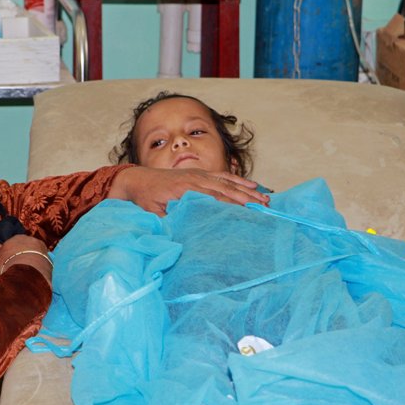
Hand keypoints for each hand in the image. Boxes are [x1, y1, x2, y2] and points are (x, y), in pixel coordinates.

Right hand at [0, 234, 52, 285]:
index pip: (15, 242)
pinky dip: (39, 271)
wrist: (27, 276)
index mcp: (19, 237)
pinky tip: (34, 278)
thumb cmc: (8, 264)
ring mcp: (44, 252)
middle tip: (17, 268)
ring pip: (37, 256)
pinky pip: (43, 266)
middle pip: (28, 248)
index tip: (9, 261)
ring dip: (33, 263)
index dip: (12, 252)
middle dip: (24, 256)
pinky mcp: (51, 264)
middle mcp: (33, 241)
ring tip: (26, 275)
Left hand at [108, 166, 267, 215]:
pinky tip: (253, 185)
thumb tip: (184, 230)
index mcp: (186, 189)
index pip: (215, 199)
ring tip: (266, 199)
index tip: (249, 214)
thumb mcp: (153, 212)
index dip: (233, 206)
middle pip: (227, 189)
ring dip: (248, 191)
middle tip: (266, 209)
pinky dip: (239, 180)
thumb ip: (170, 219)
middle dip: (248, 199)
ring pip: (229, 182)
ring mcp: (199, 174)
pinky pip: (224, 176)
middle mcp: (196, 179)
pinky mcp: (200, 173)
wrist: (138, 179)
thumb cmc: (145, 198)